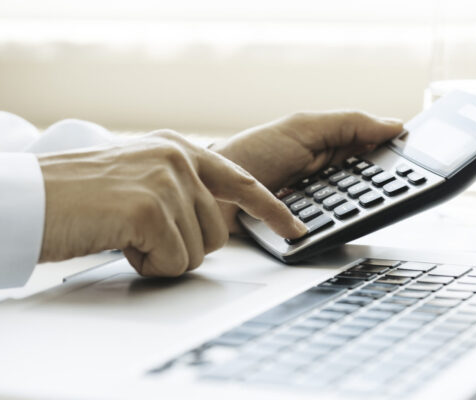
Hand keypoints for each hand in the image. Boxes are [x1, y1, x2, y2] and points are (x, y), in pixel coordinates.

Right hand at [38, 130, 305, 276]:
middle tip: (143, 235)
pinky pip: (175, 263)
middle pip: (219, 231)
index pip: (242, 181)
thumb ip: (181, 189)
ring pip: (199, 251)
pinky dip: (149, 266)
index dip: (272, 209)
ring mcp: (166, 180)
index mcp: (178, 148)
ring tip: (126, 234)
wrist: (28, 198)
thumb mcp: (140, 177)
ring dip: (163, 256)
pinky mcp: (151, 208)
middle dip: (186, 245)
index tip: (295, 230)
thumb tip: (214, 223)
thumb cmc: (79, 195)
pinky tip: (120, 244)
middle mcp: (178, 157)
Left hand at [212, 111, 403, 230]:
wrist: (212, 194)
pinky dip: (342, 226)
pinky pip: (338, 230)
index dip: (398, 156)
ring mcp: (322, 205)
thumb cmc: (251, 155)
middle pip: (373, 184)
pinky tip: (344, 221)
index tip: (421, 161)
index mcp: (332, 147)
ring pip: (359, 208)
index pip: (377, 151)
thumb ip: (348, 123)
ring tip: (367, 202)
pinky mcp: (312, 231)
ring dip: (362, 206)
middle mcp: (331, 177)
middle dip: (382, 185)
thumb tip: (395, 126)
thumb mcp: (302, 128)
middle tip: (398, 184)